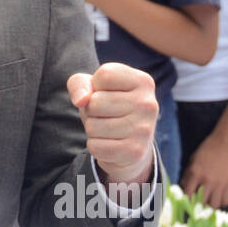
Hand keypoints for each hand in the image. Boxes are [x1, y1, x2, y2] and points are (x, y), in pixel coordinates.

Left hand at [66, 63, 157, 185]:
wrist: (129, 144)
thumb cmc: (108, 107)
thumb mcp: (92, 88)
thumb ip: (79, 84)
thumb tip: (81, 100)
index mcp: (143, 81)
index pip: (104, 75)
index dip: (95, 86)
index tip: (106, 93)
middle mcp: (148, 104)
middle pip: (95, 102)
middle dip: (91, 110)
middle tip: (106, 115)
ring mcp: (144, 129)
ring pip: (93, 127)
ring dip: (92, 129)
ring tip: (108, 129)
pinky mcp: (135, 152)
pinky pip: (95, 147)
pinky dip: (96, 146)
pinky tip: (110, 144)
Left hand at [180, 128, 227, 209]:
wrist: (227, 141)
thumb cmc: (208, 148)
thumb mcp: (193, 159)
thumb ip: (188, 174)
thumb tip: (184, 187)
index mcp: (195, 173)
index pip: (187, 194)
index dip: (186, 200)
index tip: (187, 202)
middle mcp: (207, 181)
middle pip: (201, 203)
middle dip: (198, 205)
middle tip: (199, 203)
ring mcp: (220, 183)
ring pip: (214, 205)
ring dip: (211, 204)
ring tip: (210, 200)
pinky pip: (227, 200)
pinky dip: (223, 202)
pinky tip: (220, 197)